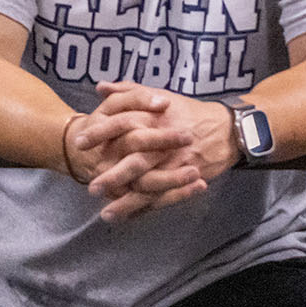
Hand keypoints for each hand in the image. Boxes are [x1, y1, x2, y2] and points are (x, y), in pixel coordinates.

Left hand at [74, 83, 240, 222]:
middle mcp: (163, 140)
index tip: (79, 142)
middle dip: (112, 175)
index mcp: (154, 117)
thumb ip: (128, 91)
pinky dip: (148, 209)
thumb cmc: (188, 111)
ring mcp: (175, 162)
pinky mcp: (185, 178)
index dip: (99, 133)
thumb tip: (99, 88)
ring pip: (148, 184)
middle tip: (91, 186)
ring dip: (127, 201)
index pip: (121, 123)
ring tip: (106, 212)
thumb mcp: (159, 94)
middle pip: (134, 160)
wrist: (226, 129)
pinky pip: (164, 197)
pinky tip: (131, 218)